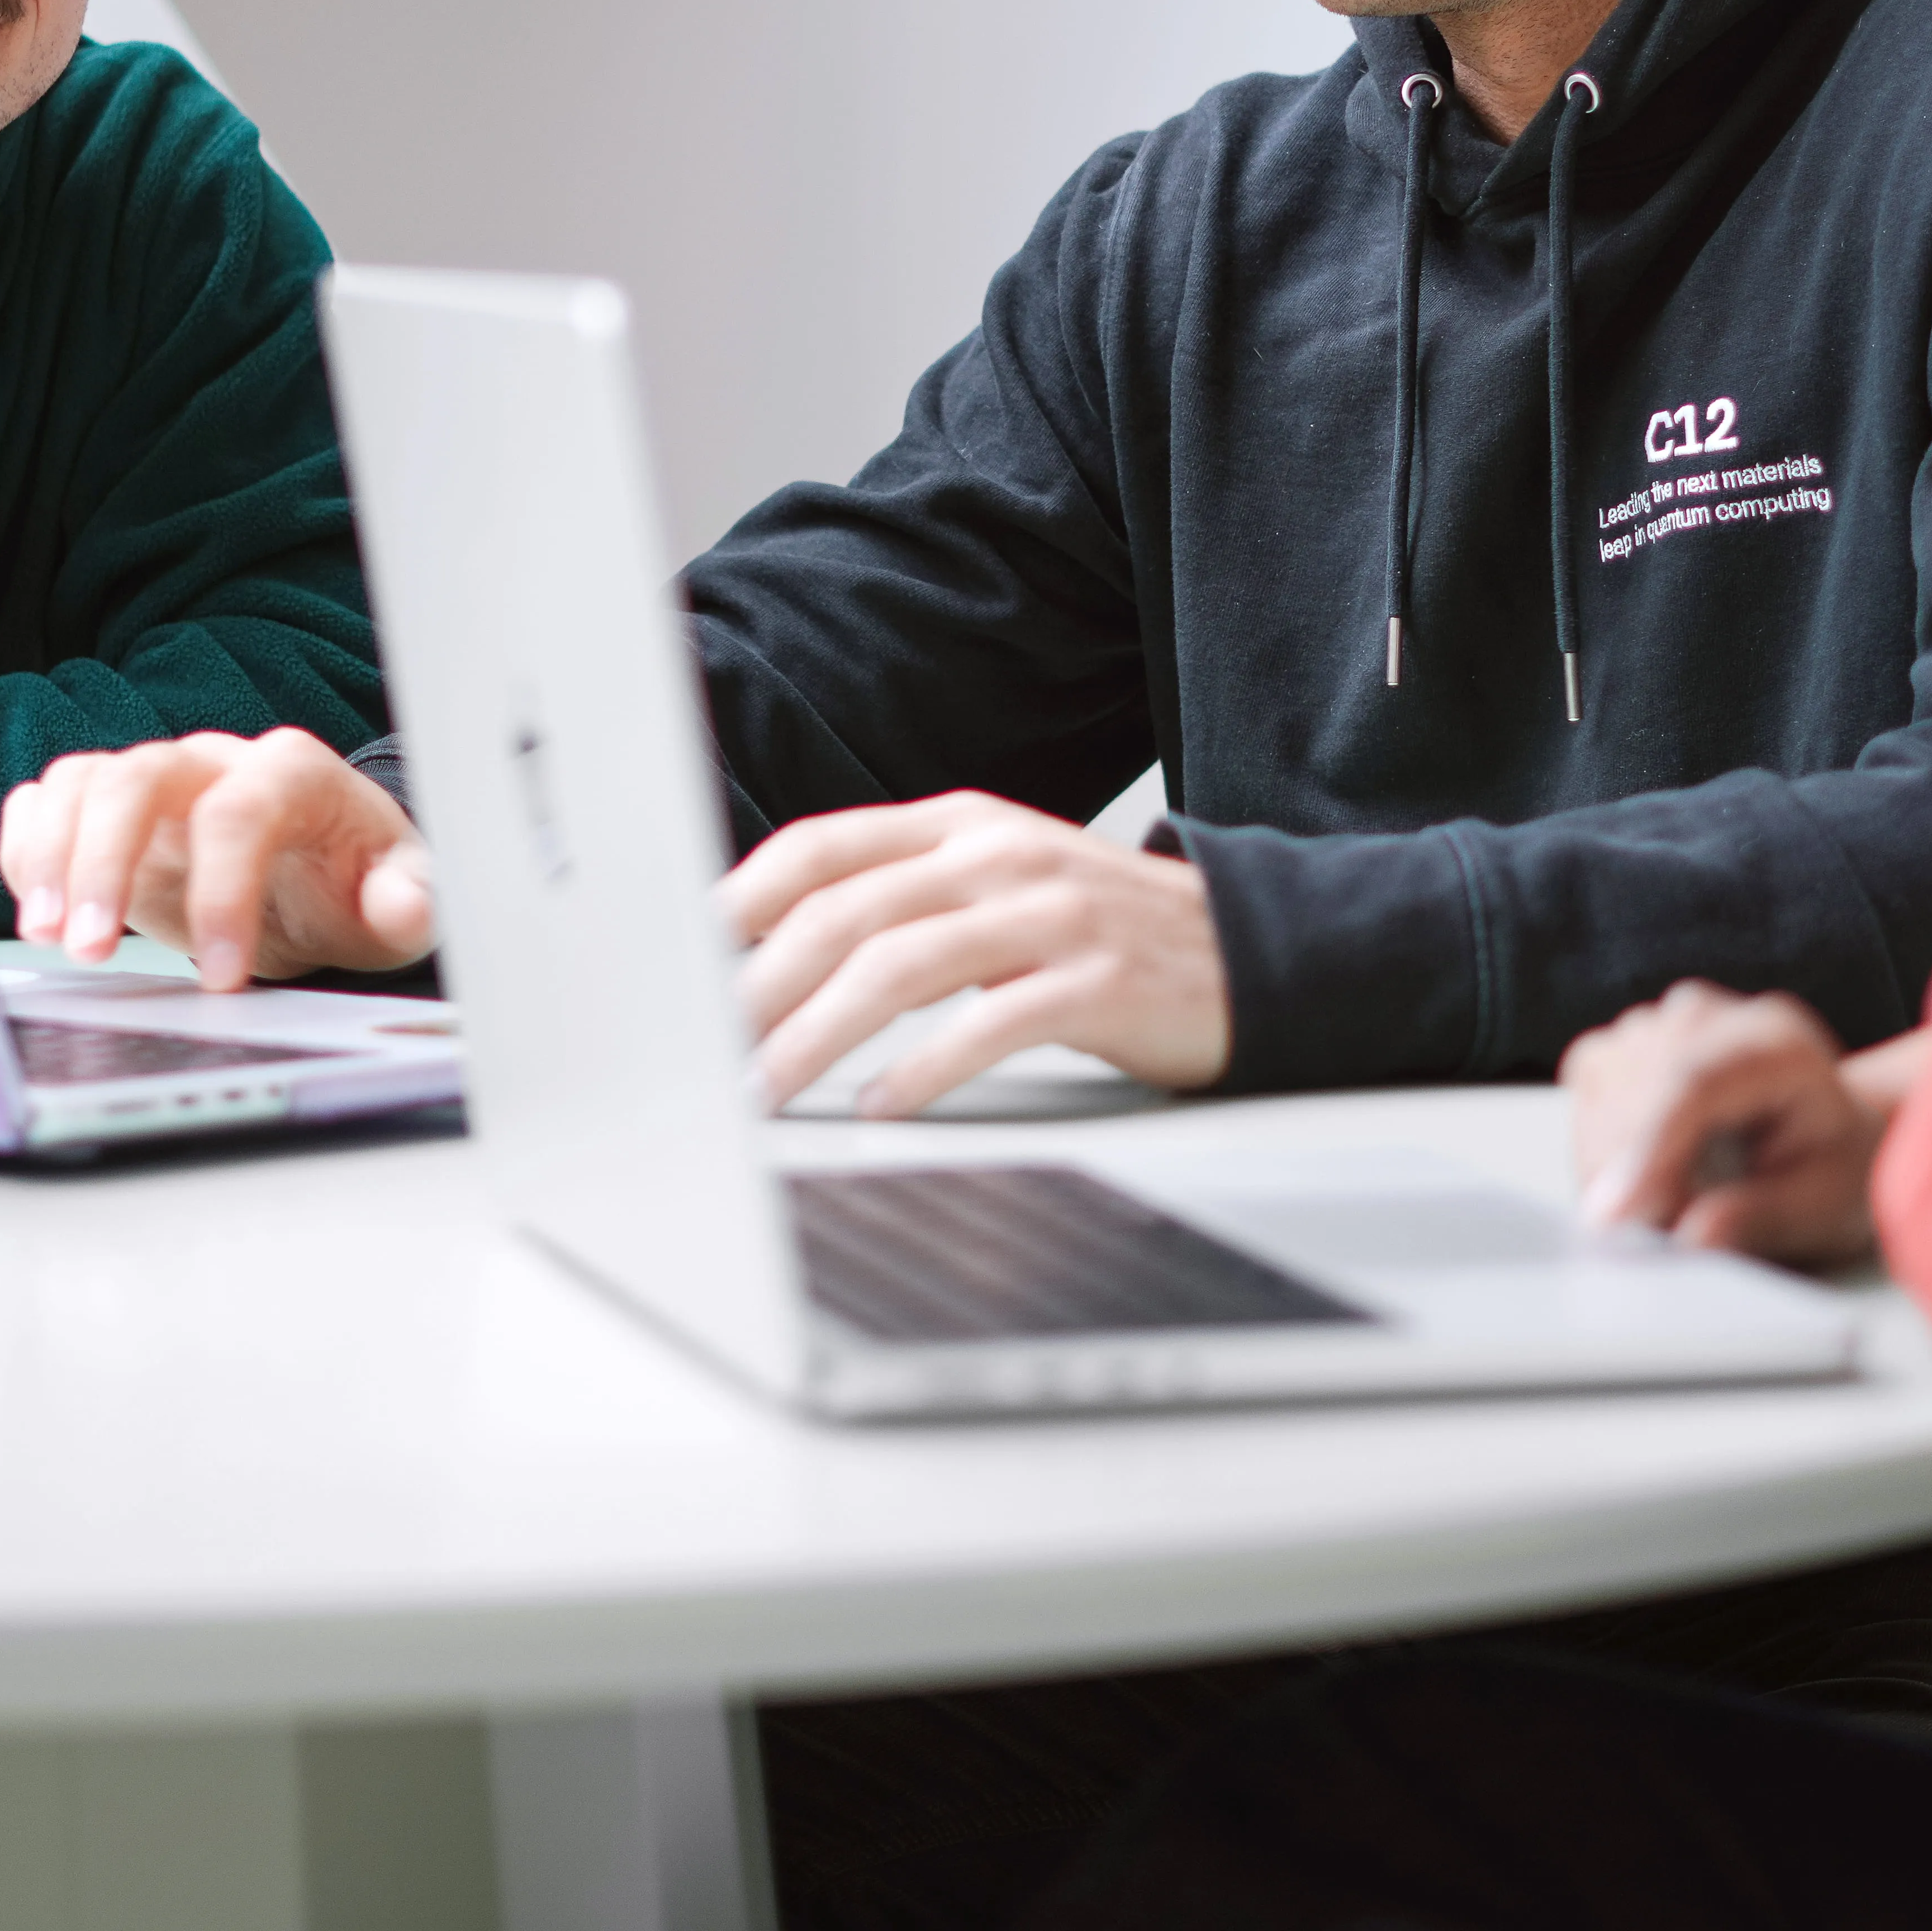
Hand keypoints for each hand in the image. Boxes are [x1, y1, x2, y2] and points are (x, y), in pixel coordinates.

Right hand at [0, 728, 435, 990]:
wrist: (322, 871)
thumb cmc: (356, 881)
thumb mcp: (400, 899)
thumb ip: (409, 900)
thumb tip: (406, 905)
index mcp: (293, 774)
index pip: (240, 813)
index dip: (221, 893)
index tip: (220, 977)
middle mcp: (216, 764)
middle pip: (137, 777)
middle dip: (103, 861)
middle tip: (87, 950)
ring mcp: (158, 782)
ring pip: (82, 781)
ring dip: (52, 856)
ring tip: (48, 937)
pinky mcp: (113, 812)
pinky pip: (51, 800)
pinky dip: (30, 847)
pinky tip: (38, 907)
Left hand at [730, 792, 1228, 1117]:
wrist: (1250, 950)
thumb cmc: (1103, 933)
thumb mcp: (999, 887)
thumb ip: (904, 900)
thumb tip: (776, 949)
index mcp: (963, 827)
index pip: (824, 847)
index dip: (741, 897)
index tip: (681, 953)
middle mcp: (1000, 857)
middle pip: (846, 911)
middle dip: (760, 985)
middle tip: (704, 1045)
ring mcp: (1051, 916)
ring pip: (900, 964)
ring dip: (816, 1034)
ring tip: (767, 1088)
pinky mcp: (1098, 984)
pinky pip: (990, 1024)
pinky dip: (924, 1068)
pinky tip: (883, 1104)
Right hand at [1562, 984, 1926, 1270]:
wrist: (1828, 1140)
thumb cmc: (1832, 1170)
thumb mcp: (1820, 1208)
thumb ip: (1759, 1220)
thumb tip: (1690, 1239)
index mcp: (1777, 1044)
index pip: (1694, 1082)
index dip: (1646, 1149)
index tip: (1615, 1215)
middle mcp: (1715, 1016)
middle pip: (1636, 1081)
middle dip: (1623, 1172)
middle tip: (1651, 1240)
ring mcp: (1667, 1020)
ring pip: (1602, 1079)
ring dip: (1607, 1158)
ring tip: (1659, 1207)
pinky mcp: (1632, 1038)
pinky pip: (1589, 1081)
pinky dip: (1598, 1139)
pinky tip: (1637, 1175)